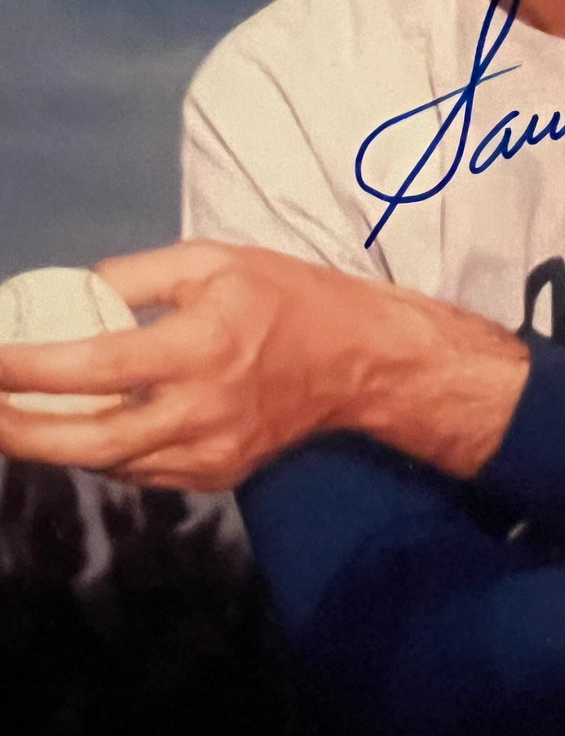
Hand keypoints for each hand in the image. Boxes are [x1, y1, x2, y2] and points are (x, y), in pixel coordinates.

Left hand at [0, 241, 527, 489]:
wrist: (359, 359)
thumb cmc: (286, 296)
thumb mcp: (212, 260)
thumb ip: (136, 278)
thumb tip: (68, 297)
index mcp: (203, 347)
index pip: (96, 366)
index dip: (28, 368)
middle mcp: (204, 410)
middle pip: (88, 440)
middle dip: (19, 429)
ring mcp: (211, 453)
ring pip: (108, 464)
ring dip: (51, 444)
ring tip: (13, 418)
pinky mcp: (217, 475)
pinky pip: (140, 471)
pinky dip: (100, 453)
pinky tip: (78, 427)